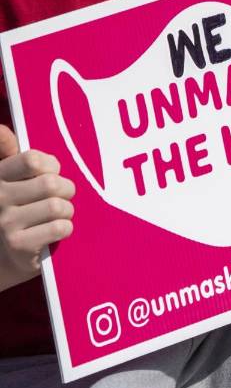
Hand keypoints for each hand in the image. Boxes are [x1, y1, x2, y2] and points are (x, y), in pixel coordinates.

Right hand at [0, 126, 75, 292]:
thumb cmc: (14, 212)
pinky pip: (60, 228)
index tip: (52, 174)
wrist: (1, 259)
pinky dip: (65, 229)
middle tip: (62, 198)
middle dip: (66, 190)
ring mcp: (6, 223)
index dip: (52, 166)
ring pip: (58, 206)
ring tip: (59, 216)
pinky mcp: (19, 245)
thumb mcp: (8, 180)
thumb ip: (7, 152)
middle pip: (51, 184)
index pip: (32, 160)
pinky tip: (55, 232)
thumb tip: (1, 129)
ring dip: (67, 211)